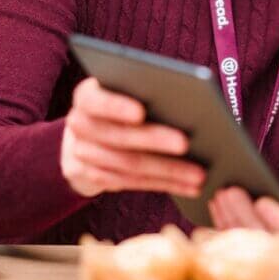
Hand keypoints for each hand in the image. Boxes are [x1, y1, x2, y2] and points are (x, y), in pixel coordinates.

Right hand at [60, 77, 204, 198]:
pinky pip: (132, 183)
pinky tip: (190, 186)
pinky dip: (165, 184)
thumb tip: (187, 102)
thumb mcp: (125, 93)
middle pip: (119, 136)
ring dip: (168, 171)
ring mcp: (82, 154)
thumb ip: (146, 93)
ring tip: (199, 174)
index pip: (96, 100)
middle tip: (186, 143)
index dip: (116, 107)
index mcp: (87, 97)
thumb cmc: (122, 105)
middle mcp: (79, 125)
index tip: (140, 112)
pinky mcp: (92, 177)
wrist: (86, 135)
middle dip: (155, 141)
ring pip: (129, 165)